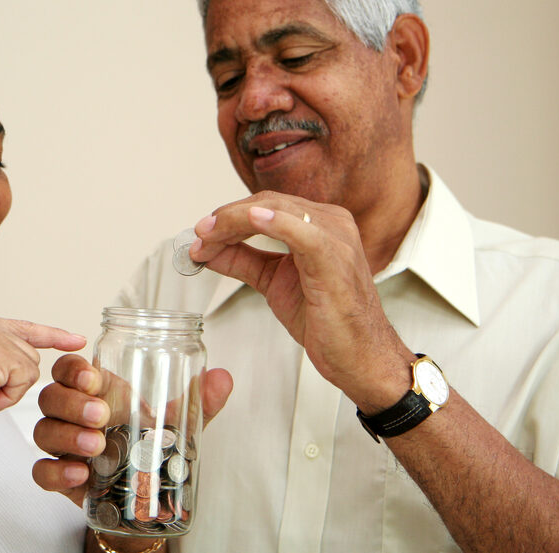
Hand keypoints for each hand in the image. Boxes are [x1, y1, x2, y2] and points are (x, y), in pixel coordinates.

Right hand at [31, 354, 232, 505]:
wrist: (145, 496)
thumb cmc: (152, 446)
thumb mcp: (179, 424)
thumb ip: (200, 402)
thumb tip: (223, 378)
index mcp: (98, 391)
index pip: (69, 369)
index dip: (73, 369)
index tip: (93, 379)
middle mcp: (73, 413)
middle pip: (51, 395)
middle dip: (72, 403)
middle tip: (101, 415)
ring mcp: (64, 444)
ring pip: (44, 430)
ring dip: (67, 435)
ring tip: (97, 445)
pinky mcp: (60, 475)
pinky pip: (41, 470)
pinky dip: (56, 470)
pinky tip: (81, 473)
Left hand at [189, 191, 412, 407]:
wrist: (359, 356)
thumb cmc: (328, 320)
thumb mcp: (274, 282)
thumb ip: (244, 262)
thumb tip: (208, 250)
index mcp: (319, 224)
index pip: (266, 205)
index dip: (229, 216)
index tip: (201, 234)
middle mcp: (330, 223)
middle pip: (268, 203)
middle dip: (226, 218)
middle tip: (199, 235)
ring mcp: (336, 238)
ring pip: (278, 211)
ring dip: (235, 221)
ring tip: (209, 236)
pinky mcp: (335, 260)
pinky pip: (303, 233)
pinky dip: (276, 223)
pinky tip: (252, 220)